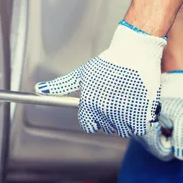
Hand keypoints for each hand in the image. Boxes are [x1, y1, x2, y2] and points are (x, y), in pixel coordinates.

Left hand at [35, 21, 165, 137]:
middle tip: (118, 102)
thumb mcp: (82, 73)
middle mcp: (105, 110)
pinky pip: (139, 128)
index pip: (90, 126)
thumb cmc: (109, 62)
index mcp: (89, 103)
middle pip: (108, 129)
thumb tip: (40, 89)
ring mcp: (124, 111)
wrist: (135, 51)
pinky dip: (140, 122)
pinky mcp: (142, 111)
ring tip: (129, 104)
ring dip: (127, 121)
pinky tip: (139, 108)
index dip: (96, 119)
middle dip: (112, 119)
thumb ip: (61, 86)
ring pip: (124, 130)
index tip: (103, 109)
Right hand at [136, 71, 182, 160]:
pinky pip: (160, 131)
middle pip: (161, 147)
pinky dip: (172, 129)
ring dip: (177, 135)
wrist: (176, 73)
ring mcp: (144, 122)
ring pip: (161, 139)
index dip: (180, 150)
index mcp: (147, 127)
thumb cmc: (180, 94)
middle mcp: (141, 127)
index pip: (163, 152)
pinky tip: (181, 121)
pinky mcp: (148, 118)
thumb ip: (181, 138)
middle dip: (179, 142)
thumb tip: (181, 157)